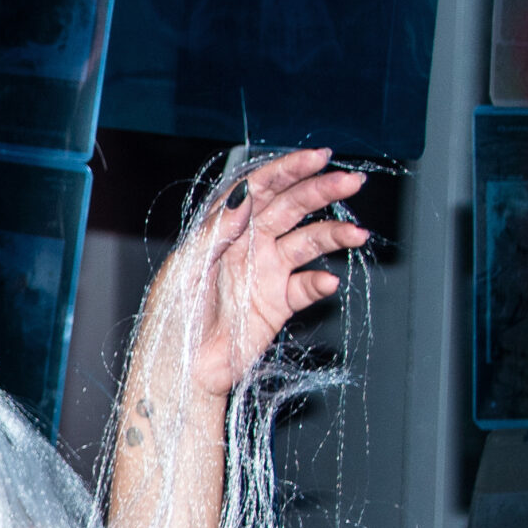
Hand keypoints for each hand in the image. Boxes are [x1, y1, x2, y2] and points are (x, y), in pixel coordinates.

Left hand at [153, 148, 370, 400]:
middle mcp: (248, 244)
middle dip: (321, 191)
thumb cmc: (171, 319)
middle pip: (291, 208)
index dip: (288, 170)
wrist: (181, 370)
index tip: (317, 158)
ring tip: (356, 234)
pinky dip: (320, 282)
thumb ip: (214, 232)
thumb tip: (241, 197)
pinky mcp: (278, 303)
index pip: (260, 188)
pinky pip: (306, 286)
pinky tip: (328, 281)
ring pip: (307, 242)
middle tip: (351, 181)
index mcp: (223, 228)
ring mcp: (266, 272)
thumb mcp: (184, 269)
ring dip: (333, 235)